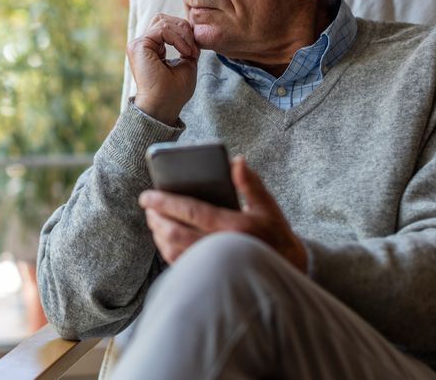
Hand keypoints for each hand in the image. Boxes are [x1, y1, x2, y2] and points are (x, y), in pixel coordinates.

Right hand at [127, 14, 199, 124]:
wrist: (164, 105)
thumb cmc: (174, 91)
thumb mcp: (186, 63)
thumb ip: (187, 47)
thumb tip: (194, 33)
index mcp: (151, 49)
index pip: (167, 26)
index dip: (185, 33)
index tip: (196, 51)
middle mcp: (142, 45)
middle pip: (163, 19)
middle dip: (183, 28)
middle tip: (194, 48)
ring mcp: (138, 44)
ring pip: (163, 21)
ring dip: (183, 34)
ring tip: (190, 52)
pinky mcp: (139, 46)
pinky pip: (162, 29)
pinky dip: (178, 38)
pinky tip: (185, 52)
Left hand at [139, 156, 307, 271]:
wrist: (287, 267)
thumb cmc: (275, 232)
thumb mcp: (267, 205)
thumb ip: (250, 183)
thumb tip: (236, 161)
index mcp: (234, 226)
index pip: (191, 211)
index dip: (165, 202)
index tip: (147, 196)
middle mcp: (221, 247)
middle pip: (175, 232)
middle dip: (156, 218)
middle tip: (148, 206)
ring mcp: (213, 264)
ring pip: (173, 250)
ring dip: (158, 233)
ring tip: (154, 219)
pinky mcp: (208, 275)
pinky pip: (179, 263)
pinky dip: (166, 249)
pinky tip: (163, 237)